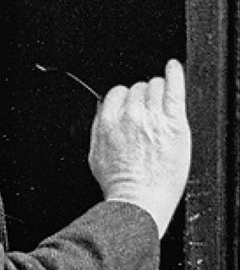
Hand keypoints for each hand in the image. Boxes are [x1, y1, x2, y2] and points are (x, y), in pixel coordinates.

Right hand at [88, 58, 190, 236]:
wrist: (139, 201)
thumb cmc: (119, 185)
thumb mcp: (95, 155)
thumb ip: (99, 129)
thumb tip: (103, 111)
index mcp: (108, 121)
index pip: (117, 93)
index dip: (125, 100)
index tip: (131, 107)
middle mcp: (130, 115)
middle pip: (137, 88)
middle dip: (141, 98)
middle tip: (147, 115)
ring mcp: (153, 117)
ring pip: (155, 85)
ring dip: (157, 92)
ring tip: (160, 105)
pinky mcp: (174, 122)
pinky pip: (175, 88)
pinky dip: (175, 74)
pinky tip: (174, 68)